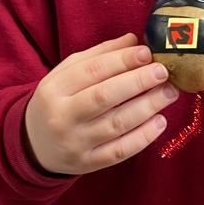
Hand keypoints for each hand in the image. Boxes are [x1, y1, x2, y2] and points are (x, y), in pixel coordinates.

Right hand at [24, 33, 178, 174]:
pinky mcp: (88, 163)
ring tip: (169, 93)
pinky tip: (160, 121)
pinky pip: (120, 151)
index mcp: (55, 89)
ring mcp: (75, 143)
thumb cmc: (59, 101)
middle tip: (163, 72)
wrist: (34, 145)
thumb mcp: (67, 73)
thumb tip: (134, 40)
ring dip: (148, 107)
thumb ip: (99, 56)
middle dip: (138, 82)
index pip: (92, 71)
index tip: (147, 53)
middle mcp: (62, 117)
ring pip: (116, 124)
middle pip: (104, 97)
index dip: (122, 60)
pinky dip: (143, 137)